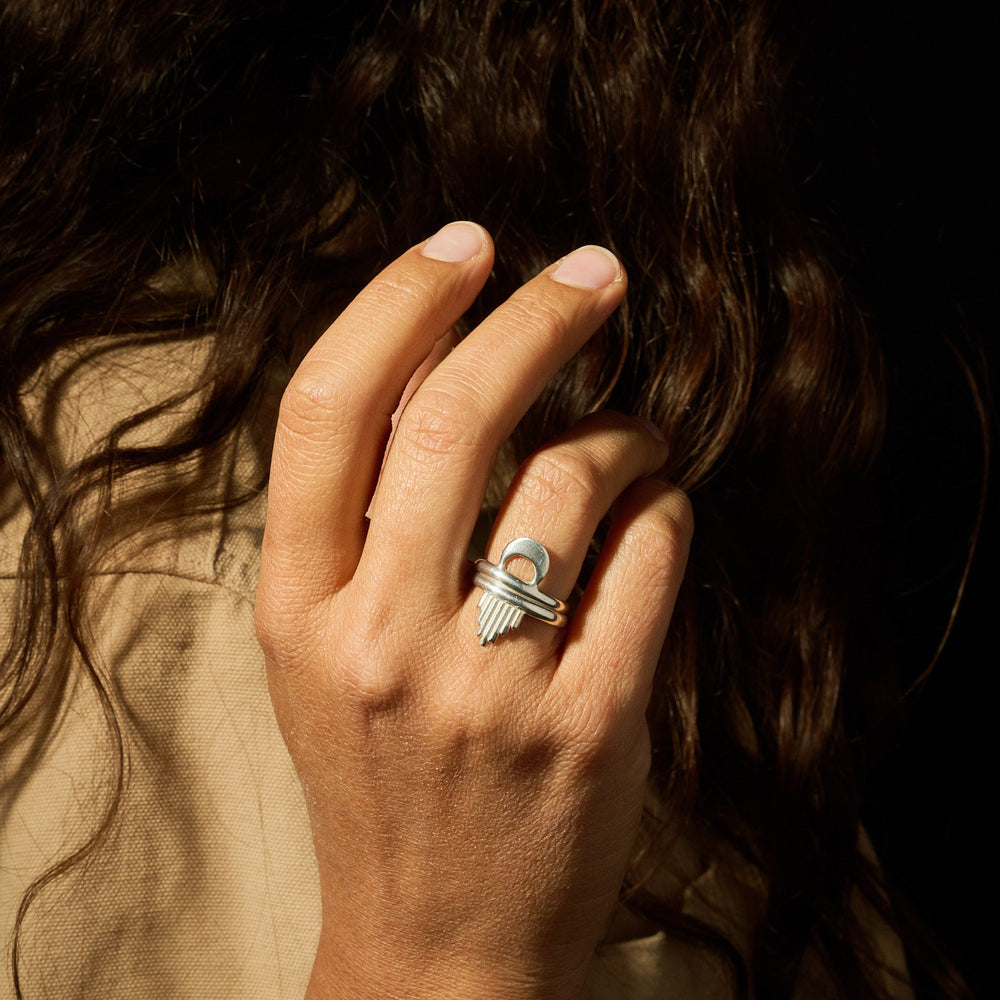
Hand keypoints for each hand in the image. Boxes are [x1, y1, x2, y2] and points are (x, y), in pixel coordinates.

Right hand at [255, 222, 692, 999]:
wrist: (436, 942)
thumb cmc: (381, 780)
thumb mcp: (322, 654)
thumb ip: (361, 524)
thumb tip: (449, 371)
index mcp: (299, 608)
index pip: (330, 407)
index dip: (400, 301)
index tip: (464, 246)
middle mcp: (384, 638)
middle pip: (459, 413)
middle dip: (539, 314)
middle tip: (592, 273)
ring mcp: (490, 686)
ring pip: (577, 473)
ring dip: (623, 427)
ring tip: (634, 436)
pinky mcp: (591, 723)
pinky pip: (651, 551)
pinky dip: (667, 504)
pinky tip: (656, 512)